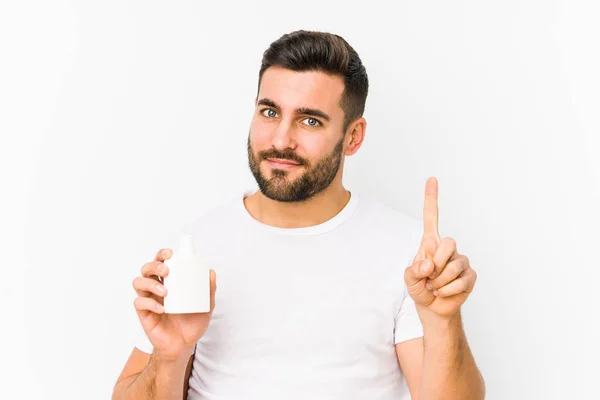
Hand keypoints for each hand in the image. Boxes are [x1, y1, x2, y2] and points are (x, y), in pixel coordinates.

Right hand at [132, 248, 216, 359]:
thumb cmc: (192, 323)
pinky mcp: (144, 314)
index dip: (161, 254)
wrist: (184, 345)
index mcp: (170, 282)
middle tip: (167, 270)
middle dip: (154, 265)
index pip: (161, 262)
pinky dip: (150, 303)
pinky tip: (162, 309)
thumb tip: (211, 273)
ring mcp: (149, 300)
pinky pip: (139, 303)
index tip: (170, 254)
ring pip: (138, 282)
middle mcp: (156, 288)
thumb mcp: (206, 306)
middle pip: (146, 269)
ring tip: (165, 291)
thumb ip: (209, 291)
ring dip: (150, 283)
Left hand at [404, 177, 477, 318]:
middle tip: (429, 276)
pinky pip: (461, 281)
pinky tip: (444, 293)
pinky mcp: (470, 275)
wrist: (433, 308)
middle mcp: (447, 249)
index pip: (431, 218)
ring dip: (439, 282)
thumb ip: (414, 270)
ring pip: (453, 267)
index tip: (432, 179)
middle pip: (448, 243)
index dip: (431, 199)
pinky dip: (448, 291)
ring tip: (435, 287)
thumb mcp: (409, 279)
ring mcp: (461, 261)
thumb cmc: (420, 288)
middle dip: (436, 263)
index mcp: (430, 244)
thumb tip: (429, 264)